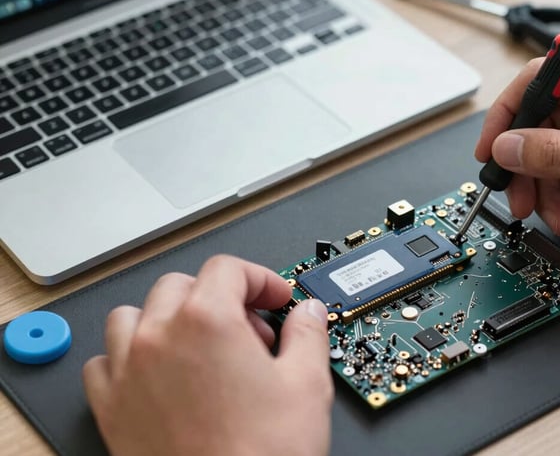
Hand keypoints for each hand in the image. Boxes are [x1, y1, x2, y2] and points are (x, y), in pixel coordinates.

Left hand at [83, 255, 332, 455]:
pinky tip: (157, 376)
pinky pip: (103, 361)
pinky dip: (128, 358)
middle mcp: (160, 337)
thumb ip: (307, 335)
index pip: (228, 269)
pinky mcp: (111, 407)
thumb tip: (308, 314)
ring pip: (134, 315)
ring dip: (167, 319)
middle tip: (250, 331)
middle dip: (219, 298)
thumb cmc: (262, 454)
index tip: (274, 299)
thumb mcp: (306, 385)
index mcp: (208, 321)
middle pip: (181, 285)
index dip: (259, 279)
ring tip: (198, 345)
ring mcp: (128, 371)